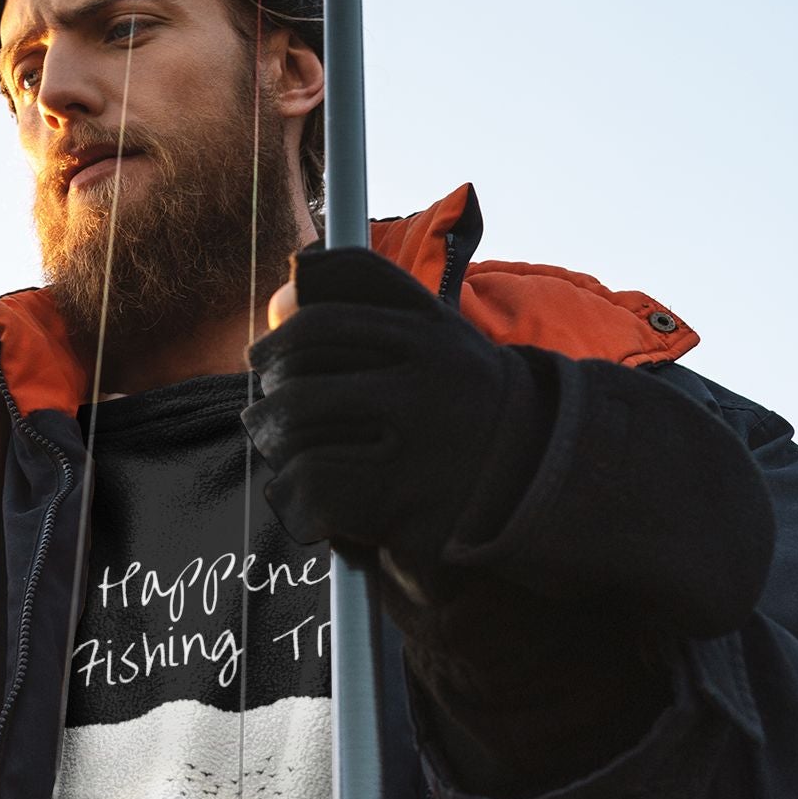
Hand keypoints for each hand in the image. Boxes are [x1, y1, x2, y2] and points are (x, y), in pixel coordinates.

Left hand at [245, 246, 552, 586]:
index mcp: (428, 335)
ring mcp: (418, 445)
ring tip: (270, 442)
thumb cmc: (464, 395)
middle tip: (262, 410)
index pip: (326, 323)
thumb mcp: (434, 331)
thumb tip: (279, 294)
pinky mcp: (407, 503)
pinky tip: (294, 487)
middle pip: (305, 377)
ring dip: (272, 437)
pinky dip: (293, 485)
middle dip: (271, 394)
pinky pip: (317, 482)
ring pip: (303, 427)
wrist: (537, 476)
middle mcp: (425, 383)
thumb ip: (365, 299)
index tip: (260, 355)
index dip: (281, 339)